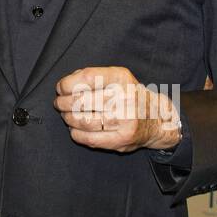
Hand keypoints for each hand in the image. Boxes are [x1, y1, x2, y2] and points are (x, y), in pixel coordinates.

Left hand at [53, 66, 181, 153]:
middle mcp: (125, 98)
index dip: (67, 84)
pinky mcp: (121, 139)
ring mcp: (124, 120)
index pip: (86, 78)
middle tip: (59, 104)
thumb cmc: (129, 95)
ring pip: (83, 121)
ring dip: (68, 118)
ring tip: (66, 115)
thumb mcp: (117, 77)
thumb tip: (65, 85)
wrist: (156, 119)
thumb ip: (93, 76)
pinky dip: (76, 134)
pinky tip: (75, 129)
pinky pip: (89, 138)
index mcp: (121, 78)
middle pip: (81, 101)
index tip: (60, 88)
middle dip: (63, 103)